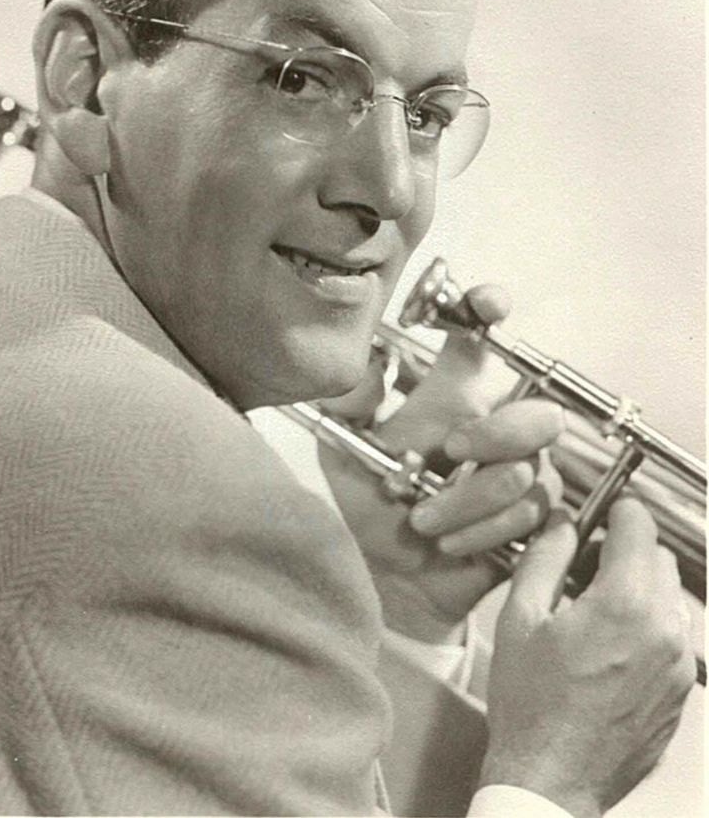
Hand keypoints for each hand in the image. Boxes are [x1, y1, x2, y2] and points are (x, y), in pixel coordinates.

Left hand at [319, 283, 563, 641]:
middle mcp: (495, 428)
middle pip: (537, 411)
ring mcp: (523, 473)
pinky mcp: (534, 520)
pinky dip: (479, 532)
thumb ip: (351, 402)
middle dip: (498, 433)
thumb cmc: (370, 504)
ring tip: (422, 521)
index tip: (488, 305)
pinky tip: (447, 543)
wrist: (387, 577)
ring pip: (526, 472)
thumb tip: (370, 361)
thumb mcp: (343, 448)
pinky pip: (529, 516)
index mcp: (451, 396)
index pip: (480, 340)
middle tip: (451, 451)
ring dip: (466, 502)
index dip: (491, 311)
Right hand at [480, 498, 695, 817]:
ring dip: (638, 589)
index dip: (616, 511)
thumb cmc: (530, 708)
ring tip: (593, 614)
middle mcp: (663, 632)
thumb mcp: (519, 617)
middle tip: (585, 568)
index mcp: (623, 606)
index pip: (639, 527)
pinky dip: (647, 627)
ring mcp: (679, 666)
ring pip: (669, 598)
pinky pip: (672, 636)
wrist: (551, 780)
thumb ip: (545, 556)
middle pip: (659, 559)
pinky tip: (607, 648)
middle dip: (625, 552)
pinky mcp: (682, 692)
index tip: (603, 512)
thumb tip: (562, 522)